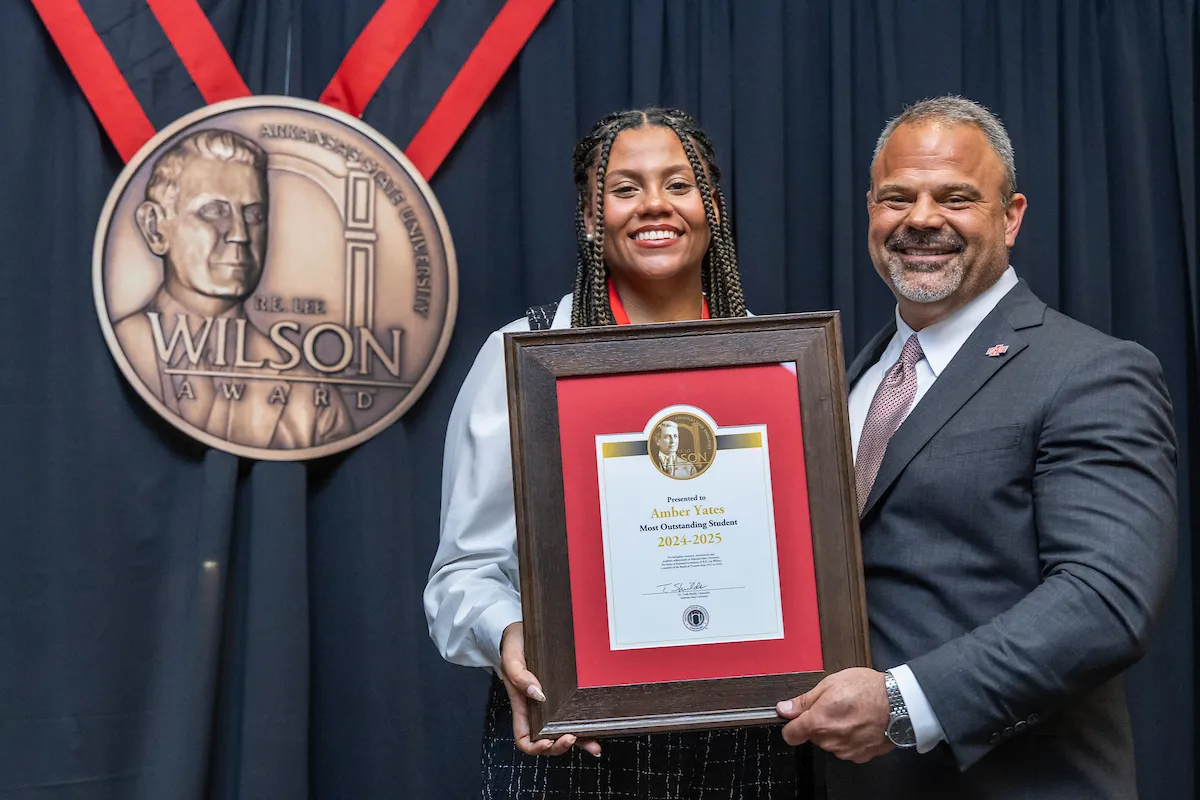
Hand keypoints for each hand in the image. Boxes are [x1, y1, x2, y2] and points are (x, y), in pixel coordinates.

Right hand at [500, 622, 601, 756]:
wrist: (524, 630)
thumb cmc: (514, 645)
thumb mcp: (511, 658)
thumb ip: (519, 677)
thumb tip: (537, 694)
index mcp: (521, 706)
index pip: (524, 739)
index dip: (535, 747)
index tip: (547, 742)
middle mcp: (537, 710)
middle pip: (547, 741)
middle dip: (559, 746)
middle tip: (571, 737)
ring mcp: (552, 704)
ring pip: (565, 731)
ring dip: (580, 742)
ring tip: (593, 745)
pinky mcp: (565, 694)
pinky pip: (575, 714)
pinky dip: (587, 726)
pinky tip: (598, 729)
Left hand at [776, 668, 893, 763]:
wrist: (899, 703)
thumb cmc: (868, 690)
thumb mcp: (830, 684)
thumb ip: (804, 700)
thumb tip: (785, 708)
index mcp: (818, 722)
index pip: (790, 735)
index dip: (791, 725)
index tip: (795, 718)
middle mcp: (830, 741)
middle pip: (812, 736)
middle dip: (818, 722)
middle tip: (833, 706)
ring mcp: (846, 750)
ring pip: (830, 742)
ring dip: (835, 730)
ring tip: (850, 713)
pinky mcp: (860, 755)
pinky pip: (846, 747)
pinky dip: (849, 738)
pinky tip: (859, 723)